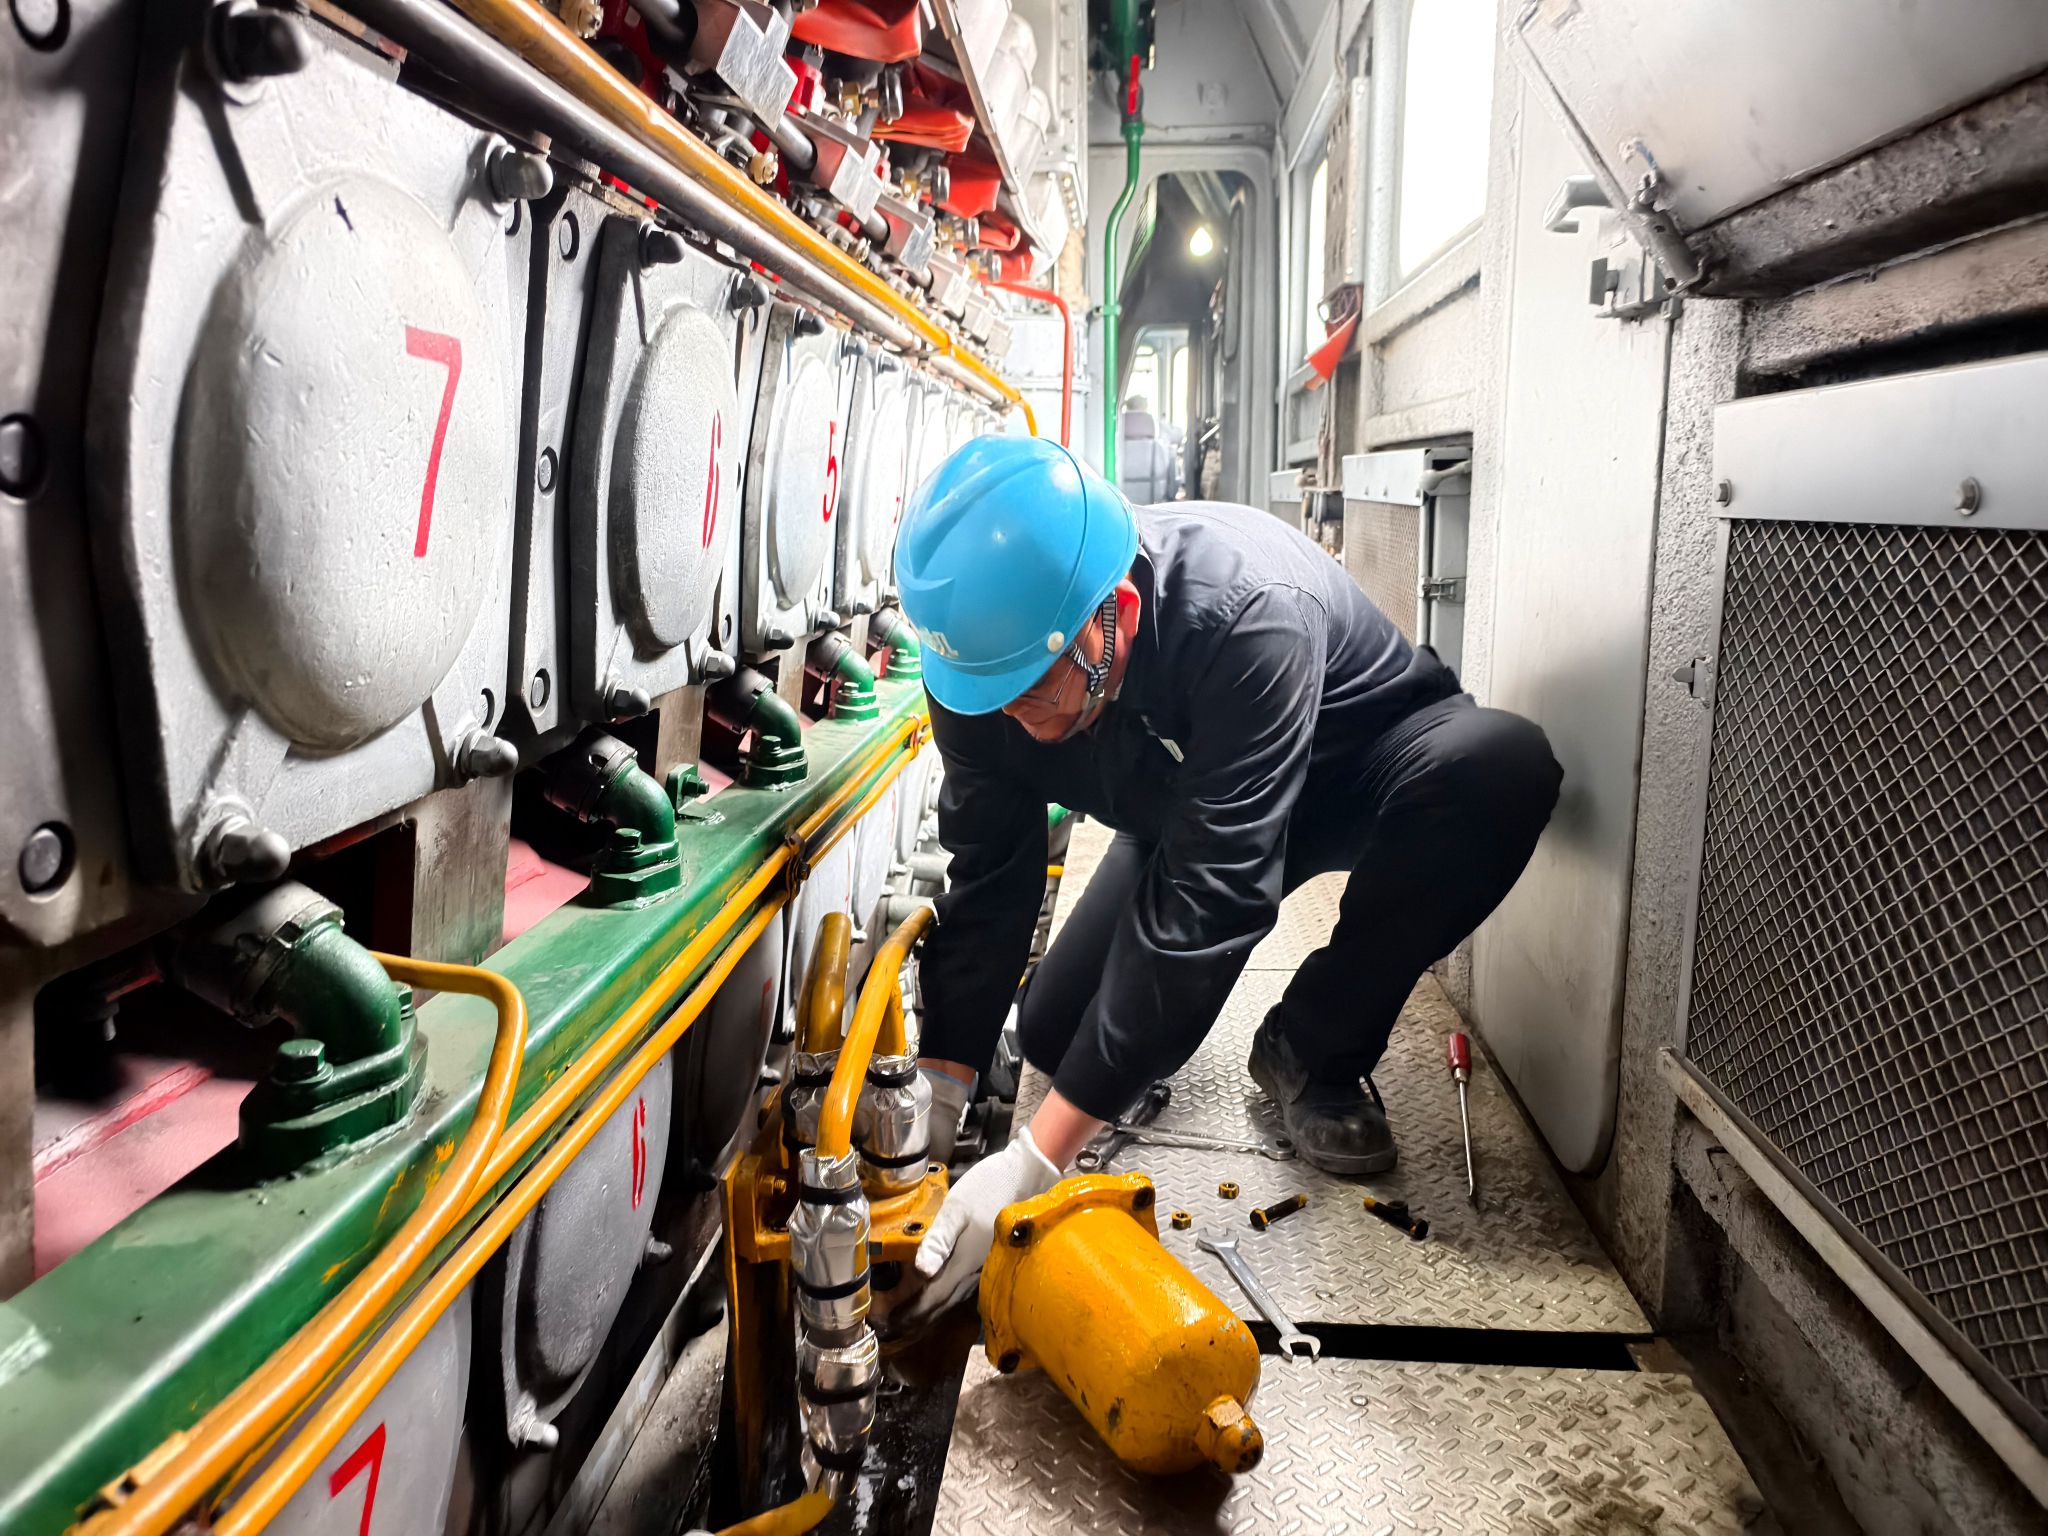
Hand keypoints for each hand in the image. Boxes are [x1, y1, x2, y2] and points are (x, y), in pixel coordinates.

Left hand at [903, 1127, 1062, 1323]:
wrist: (1028, 1176)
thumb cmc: (989, 1188)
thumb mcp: (958, 1209)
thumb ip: (939, 1239)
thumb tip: (921, 1271)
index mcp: (964, 1262)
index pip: (932, 1298)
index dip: (909, 1313)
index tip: (886, 1325)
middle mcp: (977, 1272)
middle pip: (943, 1304)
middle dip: (917, 1318)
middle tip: (892, 1327)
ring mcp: (987, 1268)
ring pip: (955, 1299)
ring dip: (932, 1310)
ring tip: (912, 1317)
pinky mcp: (992, 1260)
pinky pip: (965, 1289)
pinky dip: (947, 1297)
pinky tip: (942, 1293)